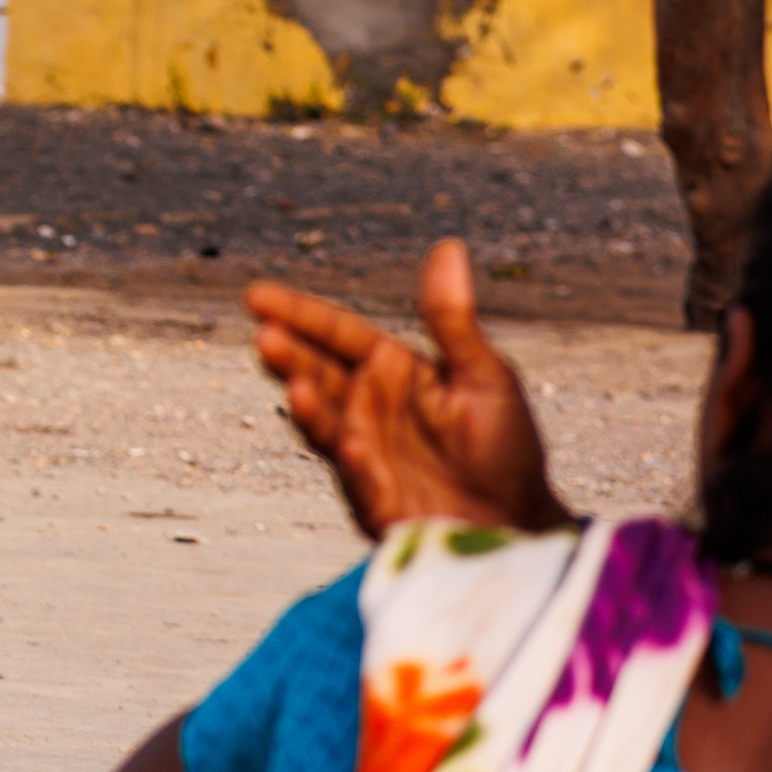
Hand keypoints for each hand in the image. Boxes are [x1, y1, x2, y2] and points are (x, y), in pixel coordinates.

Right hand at [244, 239, 569, 539]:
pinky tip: (354, 446)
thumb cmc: (506, 448)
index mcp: (393, 369)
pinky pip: (359, 478)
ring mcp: (362, 451)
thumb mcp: (485, 376)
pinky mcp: (370, 496)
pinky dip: (355, 463)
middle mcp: (367, 406)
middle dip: (289, 357)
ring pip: (324, 422)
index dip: (297, 314)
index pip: (336, 333)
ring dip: (309, 408)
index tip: (255, 296)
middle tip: (265, 339)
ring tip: (297, 389)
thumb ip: (452, 319)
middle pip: (317, 373)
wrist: (515, 525)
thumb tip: (447, 247)